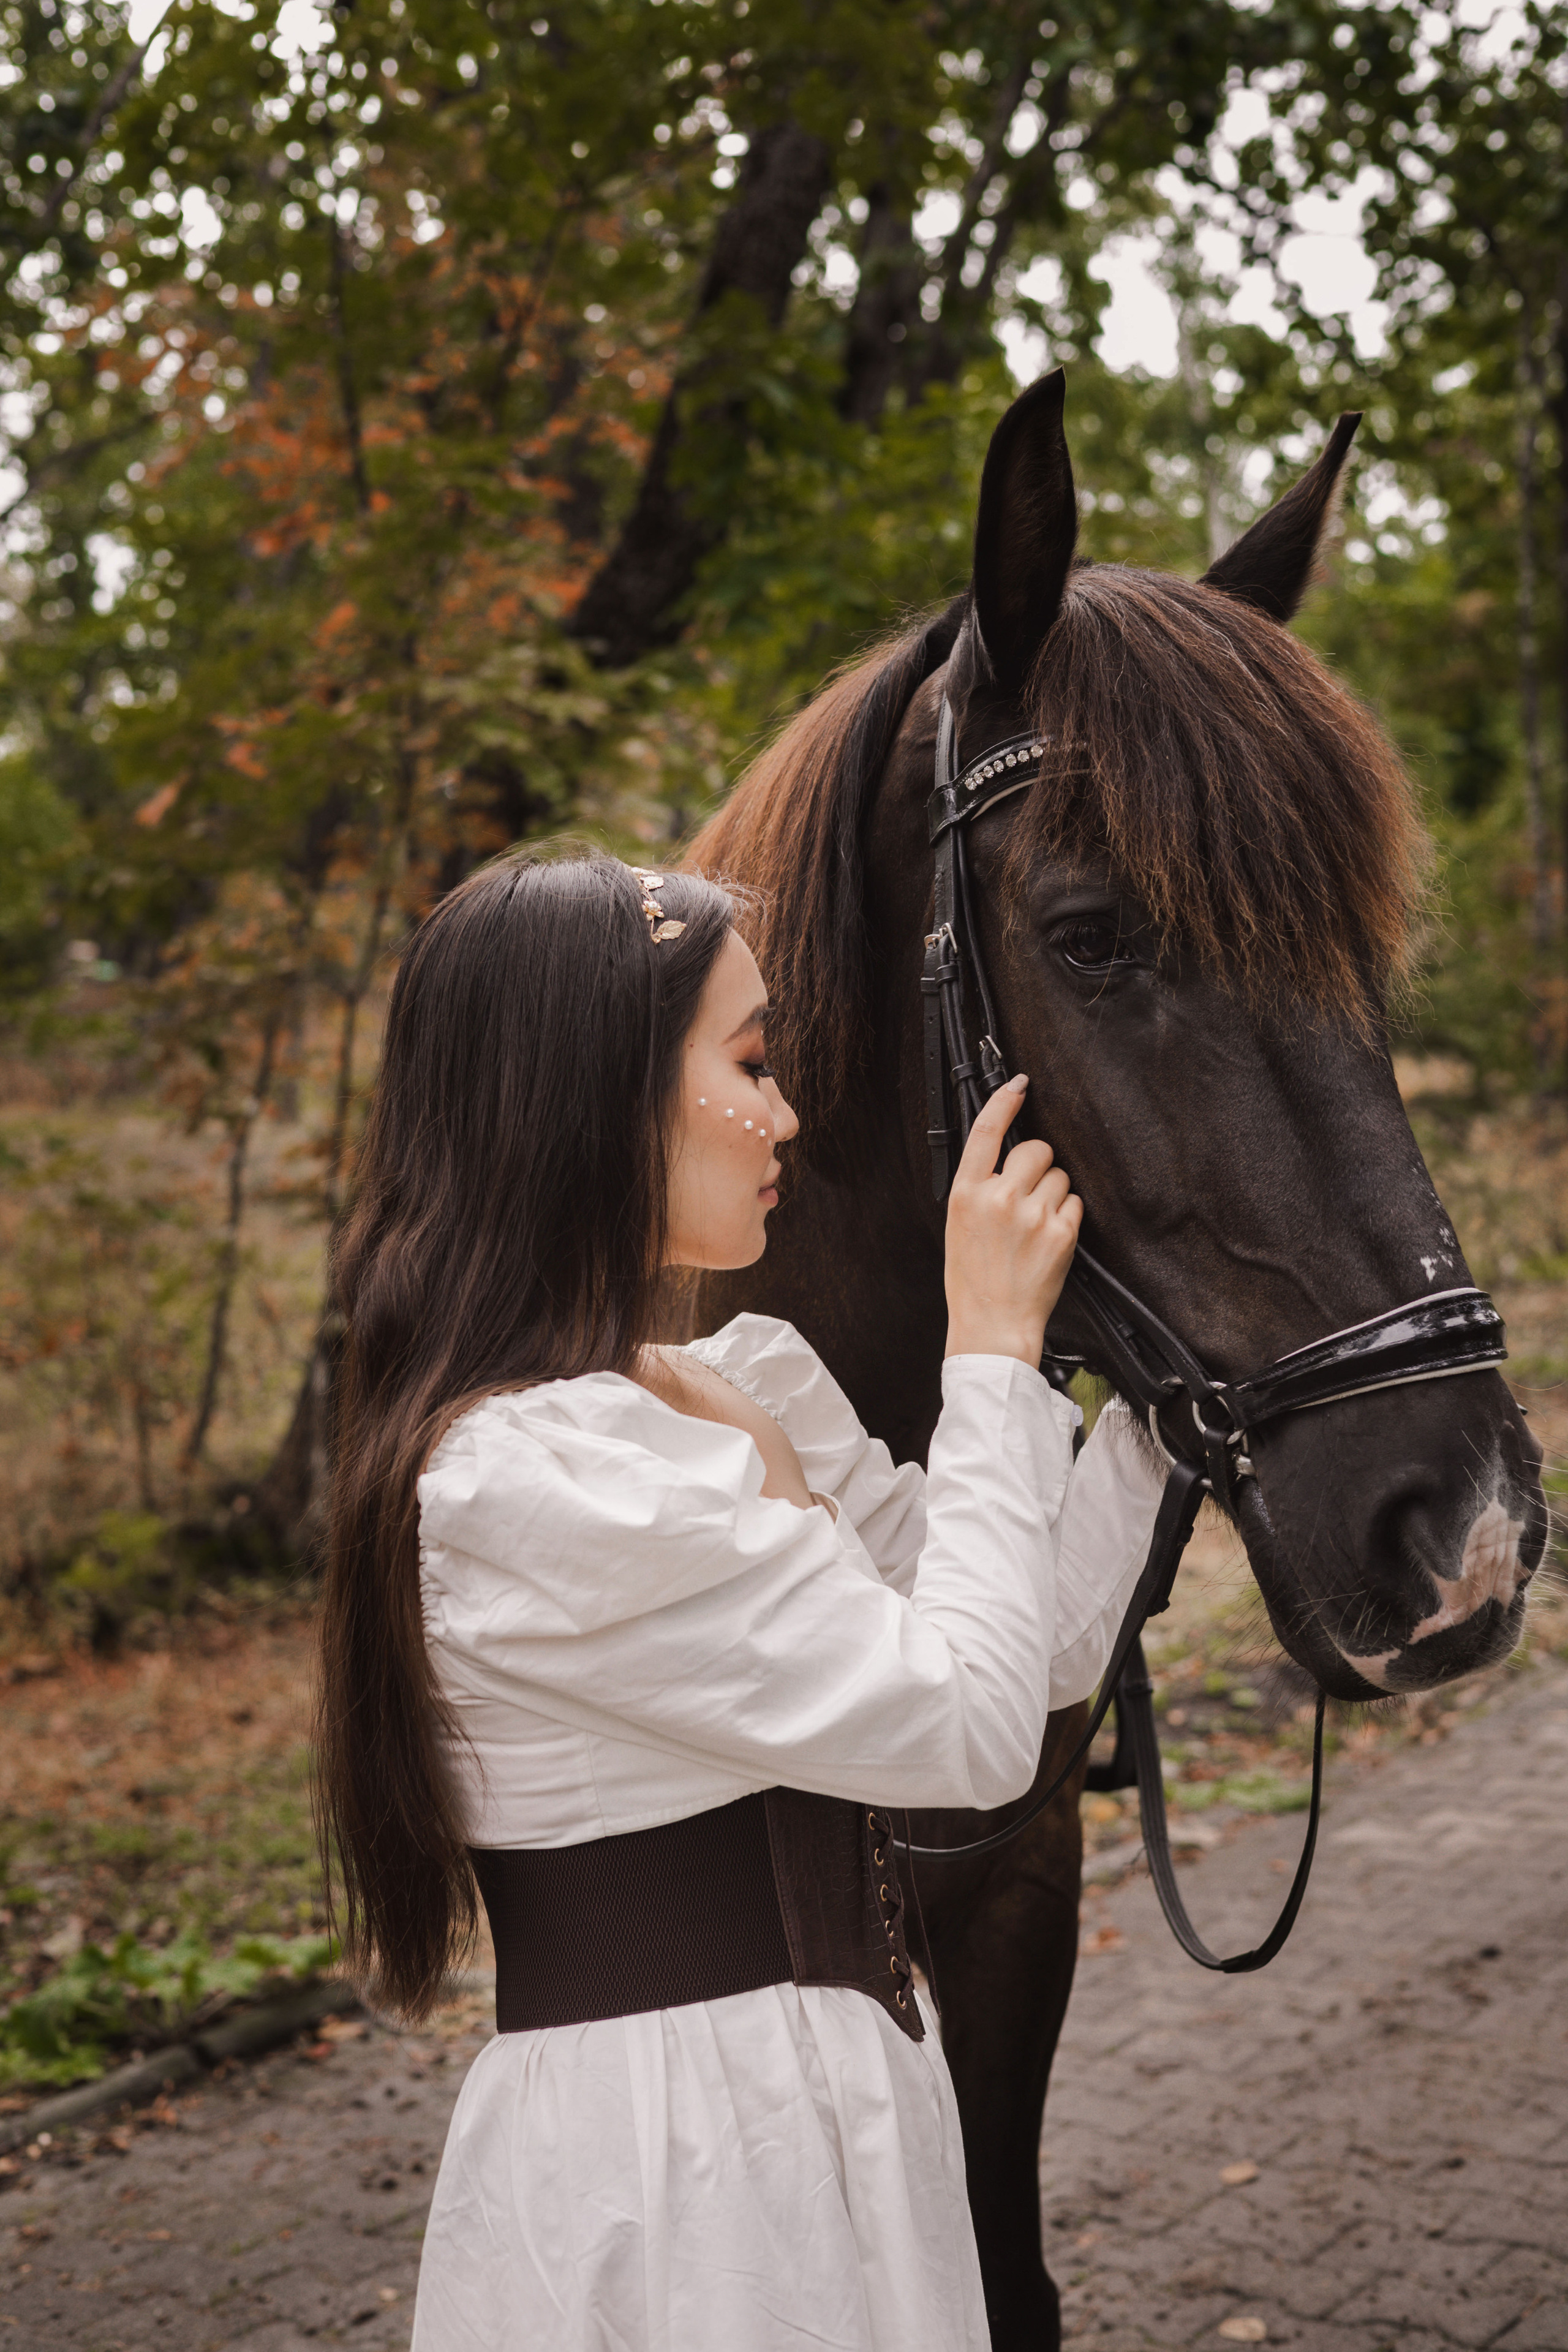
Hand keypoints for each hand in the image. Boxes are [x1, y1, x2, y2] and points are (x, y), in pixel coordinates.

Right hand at [942, 1076, 1080, 1367]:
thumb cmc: (973, 1278)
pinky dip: (1067, 1216)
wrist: (993, 1324)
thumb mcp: (960, 1225)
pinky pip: (1075, 1203)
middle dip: (1038, 1163)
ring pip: (1060, 1176)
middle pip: (1035, 1149)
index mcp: (966, 1194)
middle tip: (1029, 1192)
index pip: (987, 1131)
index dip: (1005, 1101)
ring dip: (1054, 1193)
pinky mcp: (1061, 1233)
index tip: (1020, 1085)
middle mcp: (998, 1198)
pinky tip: (1049, 1239)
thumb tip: (1006, 1154)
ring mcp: (1032, 1215)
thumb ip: (979, 1187)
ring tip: (1035, 1225)